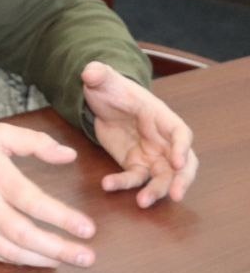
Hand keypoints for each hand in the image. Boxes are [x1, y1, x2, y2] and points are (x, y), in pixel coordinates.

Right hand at [0, 123, 96, 267]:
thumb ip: (34, 141)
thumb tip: (68, 154)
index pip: (32, 200)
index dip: (61, 216)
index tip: (87, 228)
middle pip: (24, 232)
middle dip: (58, 248)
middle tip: (87, 257)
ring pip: (10, 249)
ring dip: (42, 259)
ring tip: (67, 262)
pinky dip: (18, 261)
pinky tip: (38, 261)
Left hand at [82, 60, 197, 206]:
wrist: (100, 100)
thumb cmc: (110, 88)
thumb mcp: (103, 79)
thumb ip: (98, 74)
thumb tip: (90, 71)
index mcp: (161, 117)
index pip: (180, 133)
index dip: (182, 147)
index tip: (178, 161)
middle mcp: (162, 139)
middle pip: (182, 163)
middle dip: (182, 179)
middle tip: (175, 195)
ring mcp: (151, 154)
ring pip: (162, 177)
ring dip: (156, 191)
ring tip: (142, 202)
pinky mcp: (135, 164)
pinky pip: (134, 178)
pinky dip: (124, 184)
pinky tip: (107, 186)